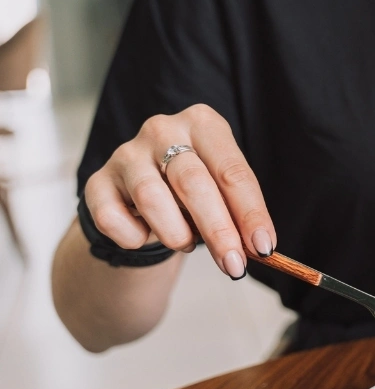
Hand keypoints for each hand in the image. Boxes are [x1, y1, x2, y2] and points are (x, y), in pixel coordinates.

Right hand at [83, 104, 274, 278]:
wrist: (142, 195)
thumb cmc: (193, 191)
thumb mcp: (223, 192)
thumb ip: (239, 214)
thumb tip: (259, 247)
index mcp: (203, 123)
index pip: (232, 170)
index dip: (250, 212)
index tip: (264, 247)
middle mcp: (163, 129)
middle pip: (194, 182)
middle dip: (218, 230)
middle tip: (234, 265)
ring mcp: (126, 153)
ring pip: (152, 198)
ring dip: (176, 233)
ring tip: (187, 244)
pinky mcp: (97, 181)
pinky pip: (113, 218)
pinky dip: (134, 237)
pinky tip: (145, 236)